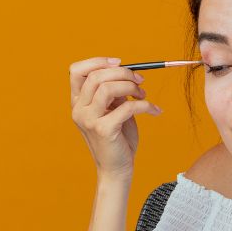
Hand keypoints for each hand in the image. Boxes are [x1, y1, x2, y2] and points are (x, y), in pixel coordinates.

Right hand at [69, 57, 161, 178]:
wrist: (118, 169)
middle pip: (96, 76)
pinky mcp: (104, 130)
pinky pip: (127, 107)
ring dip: (131, 86)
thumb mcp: (114, 110)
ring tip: (143, 94)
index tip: (120, 63)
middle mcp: (79, 110)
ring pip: (107, 88)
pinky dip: (145, 105)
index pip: (76, 71)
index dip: (98, 61)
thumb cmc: (117, 139)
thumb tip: (127, 73)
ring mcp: (89, 120)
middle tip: (140, 80)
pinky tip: (154, 110)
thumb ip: (114, 92)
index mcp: (78, 102)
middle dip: (122, 73)